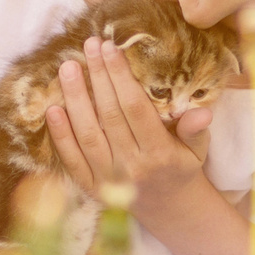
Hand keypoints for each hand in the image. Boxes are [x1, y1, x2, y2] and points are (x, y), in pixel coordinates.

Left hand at [44, 36, 215, 214]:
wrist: (167, 209)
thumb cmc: (181, 168)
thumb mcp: (197, 150)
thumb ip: (196, 130)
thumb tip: (203, 112)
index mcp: (159, 154)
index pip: (136, 108)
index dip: (121, 77)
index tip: (111, 48)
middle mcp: (132, 167)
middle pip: (109, 115)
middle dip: (98, 77)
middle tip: (88, 45)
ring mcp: (108, 179)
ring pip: (87, 133)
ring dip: (75, 98)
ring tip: (68, 68)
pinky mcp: (90, 187)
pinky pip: (71, 159)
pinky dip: (60, 135)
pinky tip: (52, 108)